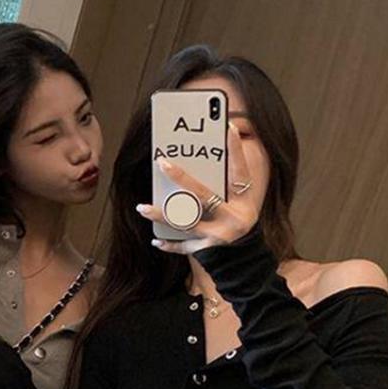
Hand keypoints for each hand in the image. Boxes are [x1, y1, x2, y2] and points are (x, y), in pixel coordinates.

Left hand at [136, 121, 261, 253]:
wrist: (245, 261)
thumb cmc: (237, 224)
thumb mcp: (240, 204)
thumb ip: (225, 186)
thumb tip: (202, 161)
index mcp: (244, 202)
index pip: (240, 172)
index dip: (235, 150)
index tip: (228, 127)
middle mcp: (233, 218)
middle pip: (204, 195)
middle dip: (182, 178)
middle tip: (163, 163)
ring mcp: (219, 236)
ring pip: (185, 222)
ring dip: (162, 215)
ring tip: (142, 207)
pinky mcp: (207, 251)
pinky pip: (184, 247)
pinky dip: (170, 244)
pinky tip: (155, 240)